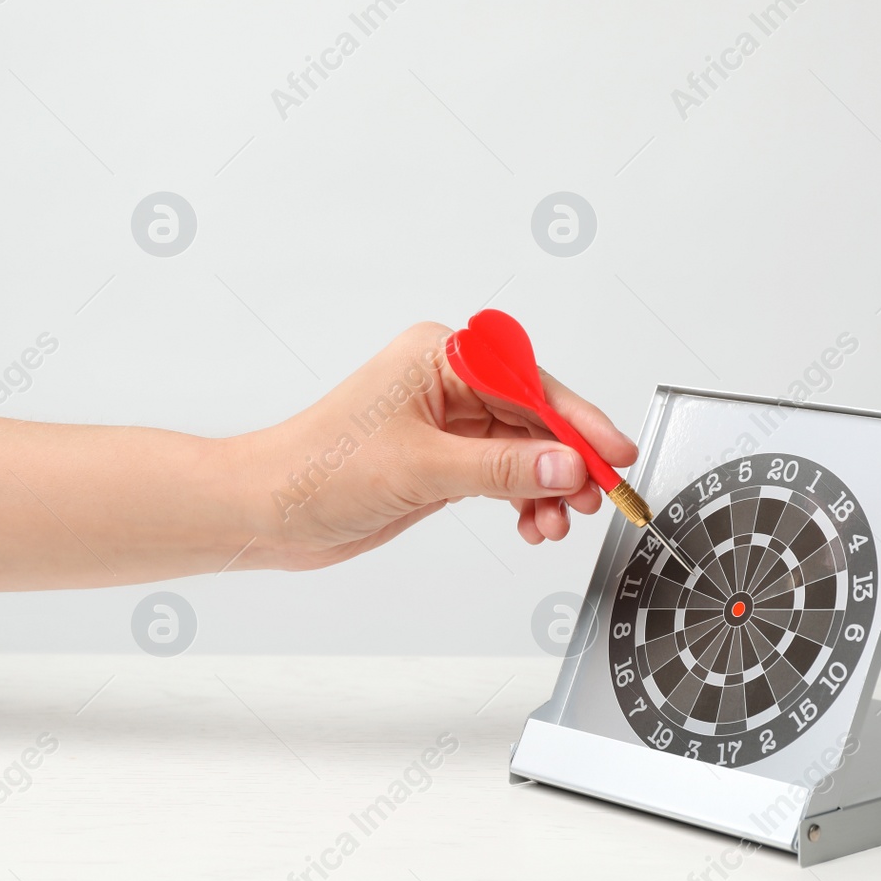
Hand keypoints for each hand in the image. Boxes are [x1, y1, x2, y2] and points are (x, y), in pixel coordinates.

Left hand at [243, 322, 637, 570]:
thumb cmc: (316, 471)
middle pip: (534, 417)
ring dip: (546, 487)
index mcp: (439, 356)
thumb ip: (500, 467)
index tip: (612, 456)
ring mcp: (445, 422)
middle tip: (595, 499)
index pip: (529, 384)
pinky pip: (502, 473)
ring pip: (523, 450)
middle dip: (567, 461)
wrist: (269, 511)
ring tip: (556, 523)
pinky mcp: (441, 459)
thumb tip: (564, 465)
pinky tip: (531, 524)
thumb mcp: (421, 469)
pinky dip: (522, 499)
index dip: (577, 423)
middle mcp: (446, 381)